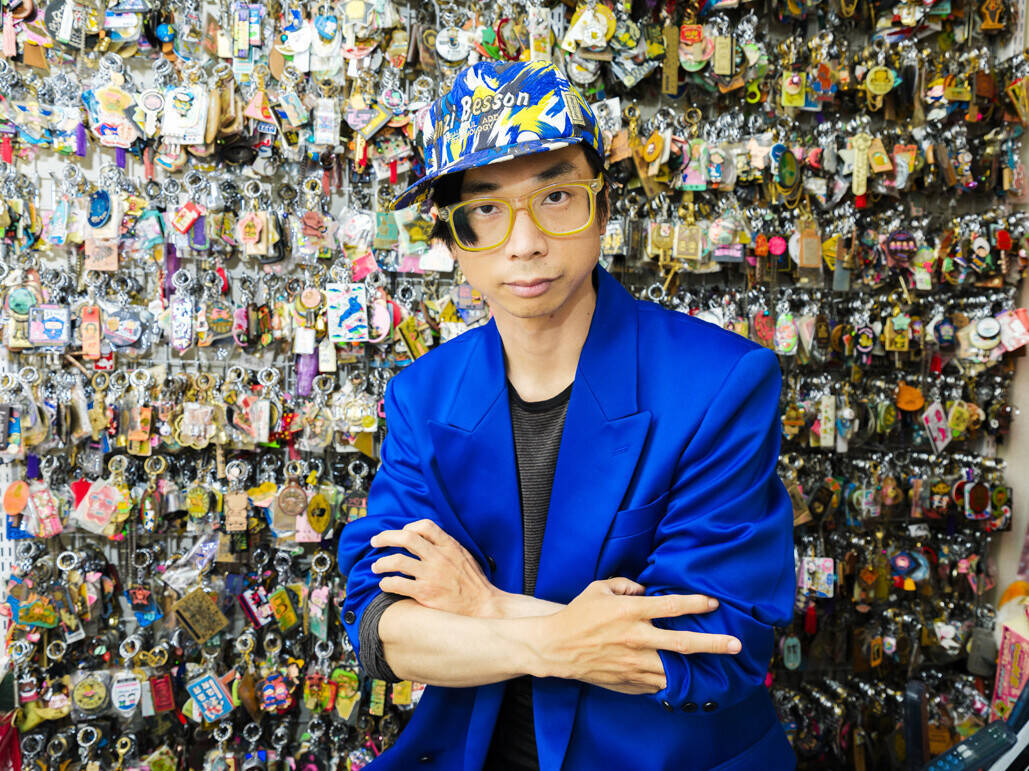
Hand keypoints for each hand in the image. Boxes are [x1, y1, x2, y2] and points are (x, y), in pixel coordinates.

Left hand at [369, 519, 502, 617]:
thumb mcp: (465, 556)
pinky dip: (387, 582)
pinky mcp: (425, 593)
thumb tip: (431, 540)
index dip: (409, 527)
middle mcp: (438, 557)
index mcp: (450, 546)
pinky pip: (398, 584)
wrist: (483, 606)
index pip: (425, 526)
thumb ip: (448, 547)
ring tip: (375, 567)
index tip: (401, 533)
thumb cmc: (475, 583)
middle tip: (375, 542)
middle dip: (386, 537)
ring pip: (397, 561)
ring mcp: (431, 575)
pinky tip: (384, 584)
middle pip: (406, 538)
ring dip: (381, 563)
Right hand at [532, 578, 740, 694]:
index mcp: (630, 612)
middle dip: (713, 643)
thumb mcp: (599, 589)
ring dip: (696, 669)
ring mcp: (633, 663)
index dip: (695, 604)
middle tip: (735, 645)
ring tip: (716, 669)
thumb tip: (644, 590)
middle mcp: (636, 638)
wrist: (555, 647)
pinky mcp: (628, 680)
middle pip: (683, 643)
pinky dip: (670, 680)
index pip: (670, 606)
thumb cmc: (577, 615)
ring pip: (674, 669)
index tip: (714, 603)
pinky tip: (680, 678)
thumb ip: (625, 585)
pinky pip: (656, 683)